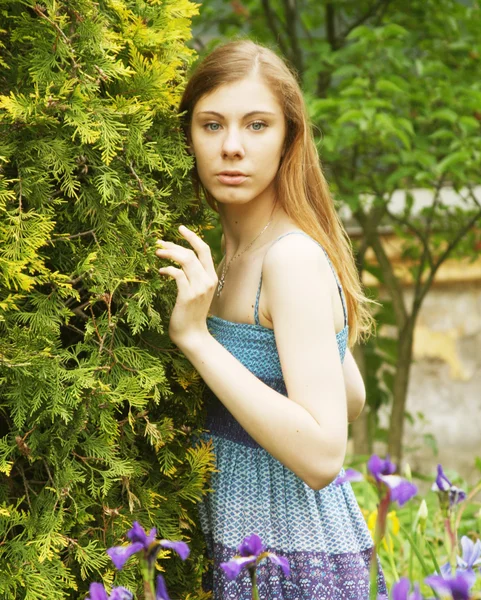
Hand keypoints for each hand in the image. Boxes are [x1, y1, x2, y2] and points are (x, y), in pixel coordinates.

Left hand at [155, 225, 217, 348]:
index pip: (204, 250)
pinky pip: (177, 274)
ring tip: (158, 253)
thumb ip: (194, 276)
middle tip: (160, 243)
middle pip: (192, 252)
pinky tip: (161, 271)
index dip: (192, 236)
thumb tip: (180, 260)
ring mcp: (199, 288)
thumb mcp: (197, 292)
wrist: (192, 334)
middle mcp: (208, 280)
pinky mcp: (188, 295)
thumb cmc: (191, 313)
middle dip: (174, 245)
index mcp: (211, 277)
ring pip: (185, 260)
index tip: (180, 228)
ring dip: (169, 254)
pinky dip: (168, 269)